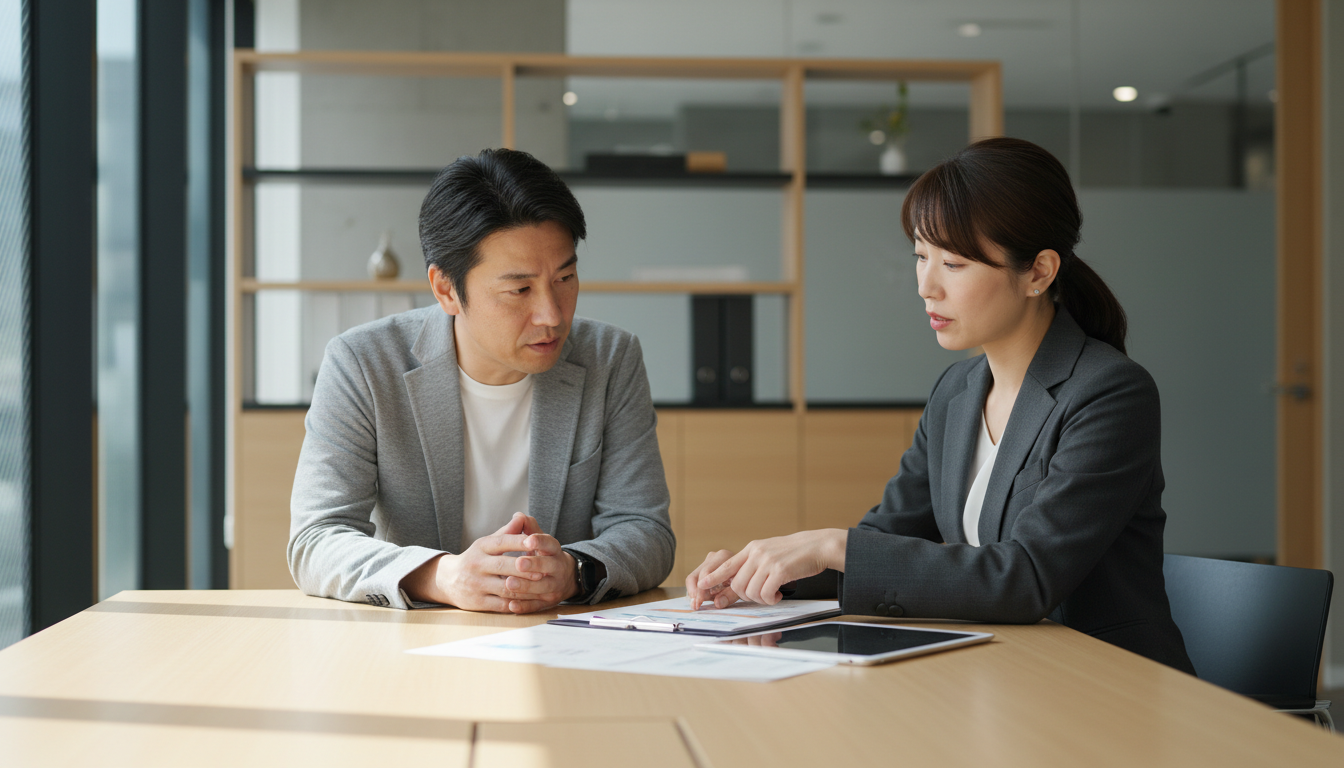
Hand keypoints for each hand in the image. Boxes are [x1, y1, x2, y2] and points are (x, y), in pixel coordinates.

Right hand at [401, 513, 578, 613]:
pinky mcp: (477, 602)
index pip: (502, 542)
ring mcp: (476, 584)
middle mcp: (477, 564)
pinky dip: (517, 603)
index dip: (519, 542)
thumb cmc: (475, 559)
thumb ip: (506, 533)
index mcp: (481, 546)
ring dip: (525, 588)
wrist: (448, 580)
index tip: (535, 542)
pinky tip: (530, 600)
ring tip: (542, 586)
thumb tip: (521, 517)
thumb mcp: (487, 544)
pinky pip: (501, 604)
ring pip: (505, 587)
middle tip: (544, 569)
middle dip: (525, 568)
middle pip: (504, 565)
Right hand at [686, 549, 740, 609]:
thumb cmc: (745, 580)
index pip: (706, 573)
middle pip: (697, 575)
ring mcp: (707, 560)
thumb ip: (730, 595)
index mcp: (724, 556)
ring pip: (693, 578)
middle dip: (696, 592)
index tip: (699, 602)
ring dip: (695, 592)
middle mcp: (714, 556)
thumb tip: (717, 603)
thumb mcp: (741, 588)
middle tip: (697, 606)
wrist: (749, 572)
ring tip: (699, 604)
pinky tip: (702, 599)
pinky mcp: (703, 566)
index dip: (701, 589)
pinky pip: (693, 579)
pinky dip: (695, 590)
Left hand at [692, 529, 847, 606]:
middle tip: (760, 596)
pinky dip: (770, 600)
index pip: (726, 564)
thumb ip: (754, 562)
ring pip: (751, 591)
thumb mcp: (769, 552)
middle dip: (746, 597)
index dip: (713, 577)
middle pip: (738, 584)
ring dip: (760, 599)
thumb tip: (738, 580)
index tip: (702, 585)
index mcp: (752, 548)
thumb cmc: (794, 553)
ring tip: (771, 596)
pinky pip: (766, 593)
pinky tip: (778, 596)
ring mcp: (768, 561)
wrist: (817, 546)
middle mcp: (757, 553)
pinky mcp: (780, 570)